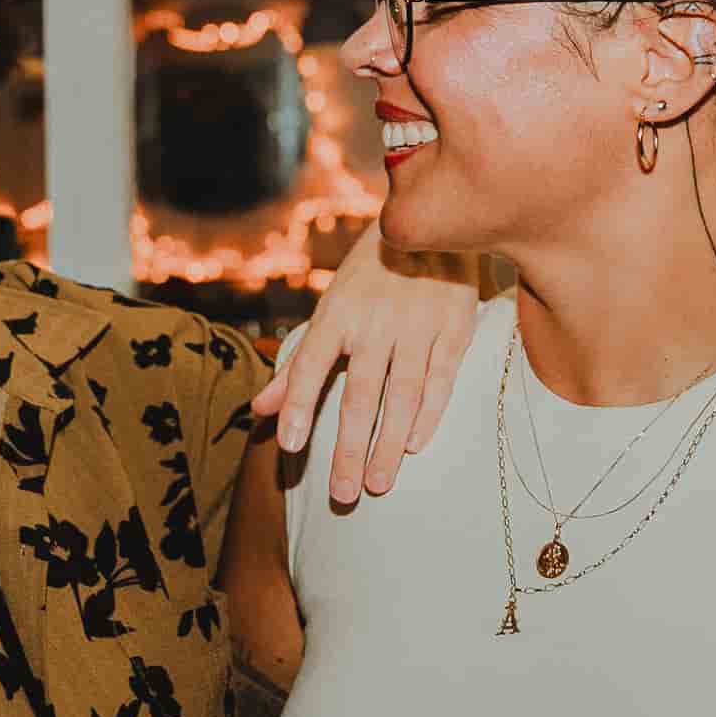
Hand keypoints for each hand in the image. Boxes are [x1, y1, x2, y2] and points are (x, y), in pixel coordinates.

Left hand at [249, 226, 483, 506]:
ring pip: (401, 394)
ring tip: (377, 484)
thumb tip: (259, 410)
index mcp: (337, 311)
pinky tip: (416, 446)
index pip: (310, 364)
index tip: (289, 446)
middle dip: (348, 448)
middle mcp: (375, 319)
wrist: (432, 221)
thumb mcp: (329, 308)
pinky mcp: (456, 324)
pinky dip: (429, 413)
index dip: (297, 404)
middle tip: (341, 494)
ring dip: (388, 443)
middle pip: (358, 393)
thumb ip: (297, 363)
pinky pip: (441, 378)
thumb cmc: (370, 276)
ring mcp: (418, 323)